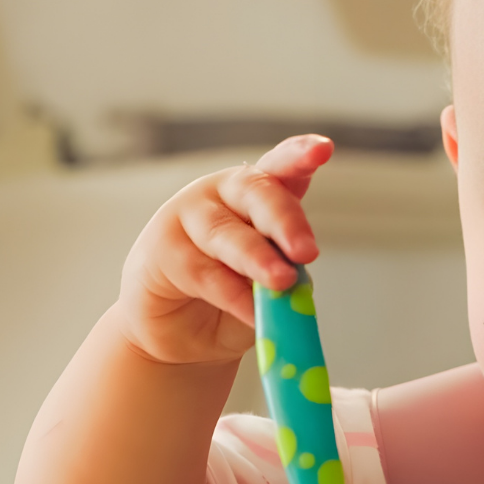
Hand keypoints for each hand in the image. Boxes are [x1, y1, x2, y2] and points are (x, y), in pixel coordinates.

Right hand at [116, 135, 333, 366]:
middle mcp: (221, 194)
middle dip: (284, 220)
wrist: (181, 334)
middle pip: (255, 192)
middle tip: (307, 252)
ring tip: (282, 282)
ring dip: (256, 259)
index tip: (322, 149)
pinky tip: (254, 314)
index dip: (299, 155)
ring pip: (225, 233)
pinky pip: (203, 272)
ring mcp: (187, 216)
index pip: (281, 166)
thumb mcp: (268, 283)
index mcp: (257, 194)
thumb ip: (285, 273)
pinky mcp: (161, 250)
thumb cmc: (232, 298)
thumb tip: (299, 281)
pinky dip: (233, 296)